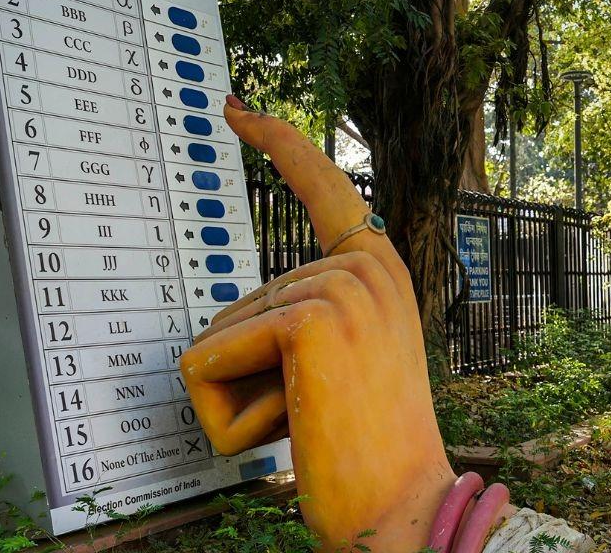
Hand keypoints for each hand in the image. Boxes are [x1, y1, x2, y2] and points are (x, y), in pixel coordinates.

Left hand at [179, 96, 455, 550]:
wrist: (402, 505)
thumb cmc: (366, 447)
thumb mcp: (345, 362)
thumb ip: (306, 318)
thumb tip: (226, 328)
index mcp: (378, 268)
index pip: (320, 183)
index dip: (275, 140)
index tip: (235, 105)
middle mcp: (365, 265)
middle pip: (238, 307)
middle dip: (253, 377)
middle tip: (321, 414)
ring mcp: (341, 287)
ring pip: (218, 341)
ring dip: (242, 399)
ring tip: (313, 422)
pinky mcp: (309, 318)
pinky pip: (207, 363)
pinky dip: (228, 413)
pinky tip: (293, 429)